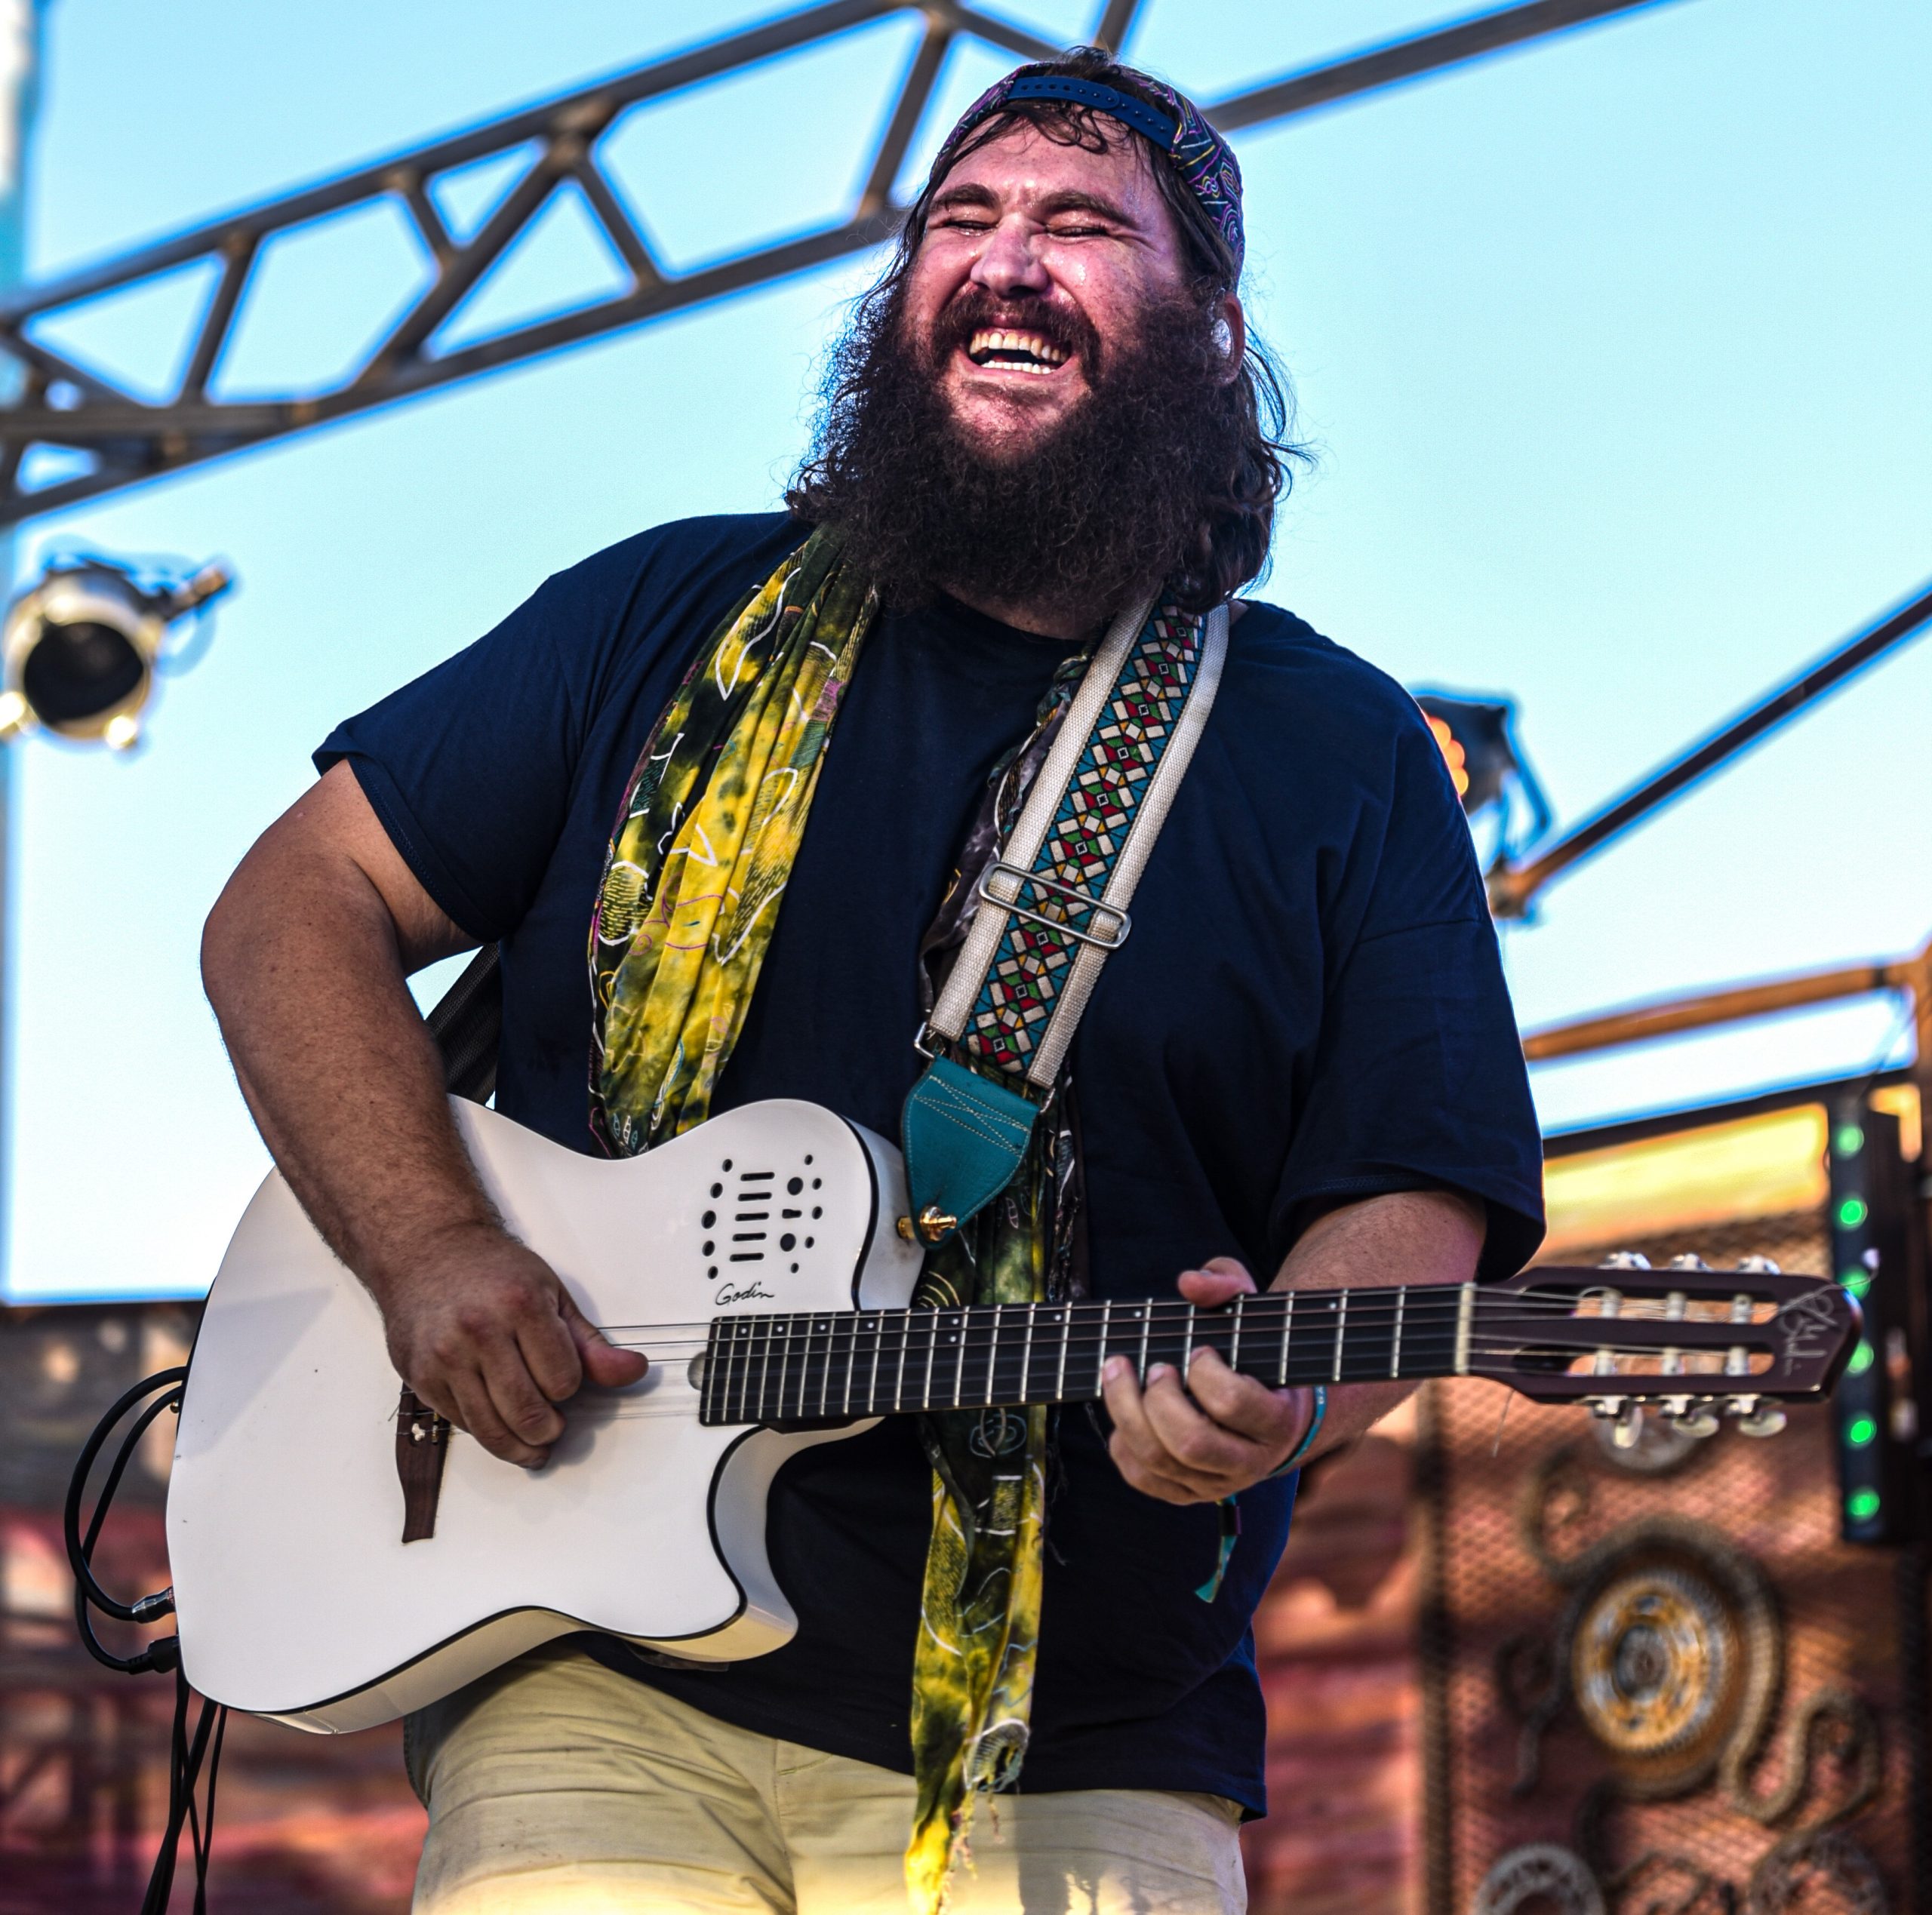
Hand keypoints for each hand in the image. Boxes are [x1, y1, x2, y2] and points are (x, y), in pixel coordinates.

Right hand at [373, 1224, 647, 1467]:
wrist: (429, 1253)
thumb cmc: (494, 1271)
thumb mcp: (552, 1295)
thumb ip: (591, 1344)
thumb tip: (633, 1371)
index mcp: (520, 1305)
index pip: (562, 1380)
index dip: (569, 1388)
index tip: (564, 1382)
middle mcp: (480, 1331)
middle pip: (528, 1413)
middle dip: (549, 1430)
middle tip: (554, 1428)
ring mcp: (446, 1357)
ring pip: (492, 1429)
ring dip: (520, 1448)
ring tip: (533, 1446)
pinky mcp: (422, 1377)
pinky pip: (462, 1424)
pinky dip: (485, 1433)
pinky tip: (497, 1424)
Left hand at [1101, 1258, 1313, 1504]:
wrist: (1269, 1407)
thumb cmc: (1254, 1351)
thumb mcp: (1251, 1308)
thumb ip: (1227, 1283)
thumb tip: (1188, 1283)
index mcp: (1277, 1420)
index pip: (1234, 1403)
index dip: (1206, 1373)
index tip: (1199, 1350)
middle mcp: (1250, 1462)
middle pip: (1191, 1443)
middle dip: (1159, 1398)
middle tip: (1156, 1367)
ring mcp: (1216, 1484)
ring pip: (1161, 1462)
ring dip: (1128, 1412)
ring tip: (1120, 1373)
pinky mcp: (1187, 1493)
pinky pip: (1143, 1478)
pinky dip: (1122, 1443)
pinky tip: (1124, 1411)